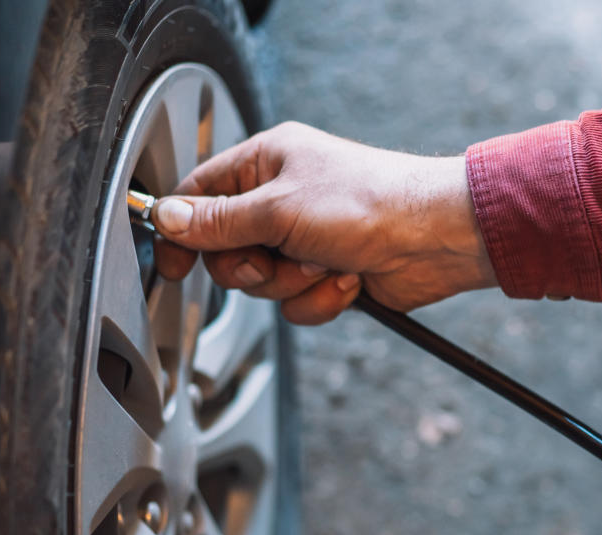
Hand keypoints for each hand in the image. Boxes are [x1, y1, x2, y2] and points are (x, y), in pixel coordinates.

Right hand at [153, 121, 497, 323]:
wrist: (437, 238)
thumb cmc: (371, 202)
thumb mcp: (279, 208)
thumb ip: (218, 220)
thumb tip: (165, 218)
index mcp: (266, 163)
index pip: (200, 196)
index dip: (181, 232)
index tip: (172, 264)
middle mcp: (284, 199)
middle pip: (228, 250)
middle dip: (252, 267)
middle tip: (273, 259)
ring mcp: (307, 239)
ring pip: (264, 283)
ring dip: (293, 283)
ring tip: (324, 263)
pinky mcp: (330, 273)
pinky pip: (298, 303)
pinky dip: (321, 299)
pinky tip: (348, 280)